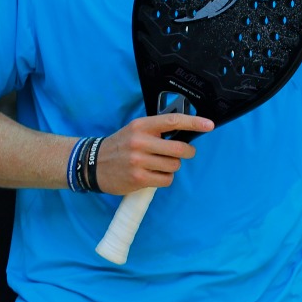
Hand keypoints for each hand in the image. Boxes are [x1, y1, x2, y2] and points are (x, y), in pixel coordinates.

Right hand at [97, 112, 212, 193]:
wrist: (92, 164)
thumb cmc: (120, 146)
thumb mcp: (135, 130)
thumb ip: (157, 129)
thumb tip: (185, 131)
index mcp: (141, 126)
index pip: (172, 121)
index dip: (194, 122)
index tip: (209, 124)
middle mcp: (140, 142)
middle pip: (179, 148)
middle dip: (187, 152)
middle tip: (184, 152)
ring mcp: (138, 161)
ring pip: (174, 166)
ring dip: (172, 167)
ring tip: (160, 165)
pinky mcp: (138, 178)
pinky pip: (166, 180)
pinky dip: (164, 178)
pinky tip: (154, 175)